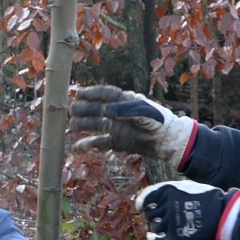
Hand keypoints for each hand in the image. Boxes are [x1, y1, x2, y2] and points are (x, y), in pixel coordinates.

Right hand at [71, 86, 196, 161]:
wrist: (168, 141)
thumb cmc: (159, 122)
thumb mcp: (146, 113)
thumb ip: (127, 109)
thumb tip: (106, 109)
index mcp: (125, 101)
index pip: (105, 94)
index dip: (91, 92)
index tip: (78, 93)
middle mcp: (118, 113)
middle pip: (96, 109)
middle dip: (83, 108)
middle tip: (72, 110)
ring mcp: (116, 127)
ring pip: (95, 125)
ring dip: (82, 125)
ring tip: (71, 126)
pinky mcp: (116, 142)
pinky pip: (99, 142)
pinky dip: (88, 145)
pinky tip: (77, 147)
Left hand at [137, 180, 236, 239]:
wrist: (225, 214)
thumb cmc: (209, 198)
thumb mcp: (188, 186)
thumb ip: (170, 190)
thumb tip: (150, 198)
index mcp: (168, 191)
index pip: (146, 197)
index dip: (141, 203)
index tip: (141, 208)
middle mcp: (166, 206)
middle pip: (150, 215)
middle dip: (154, 217)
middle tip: (163, 219)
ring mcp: (170, 222)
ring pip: (155, 228)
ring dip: (158, 229)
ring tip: (169, 227)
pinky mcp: (176, 238)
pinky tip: (153, 239)